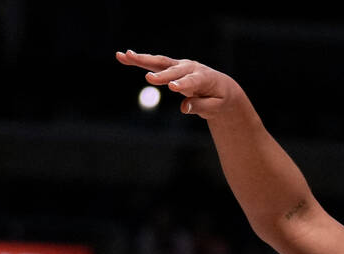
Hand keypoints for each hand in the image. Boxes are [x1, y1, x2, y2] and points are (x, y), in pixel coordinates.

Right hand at [115, 50, 242, 117]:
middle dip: (162, 75)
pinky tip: (122, 56)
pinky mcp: (171, 67)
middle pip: (174, 70)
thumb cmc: (219, 99)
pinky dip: (139, 60)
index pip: (192, 81)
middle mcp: (191, 68)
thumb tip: (184, 108)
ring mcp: (180, 65)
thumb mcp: (216, 107)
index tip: (172, 88)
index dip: (183, 84)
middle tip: (149, 79)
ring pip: (161, 62)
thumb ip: (201, 106)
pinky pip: (154, 63)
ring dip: (143, 59)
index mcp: (205, 78)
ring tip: (126, 55)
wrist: (221, 87)